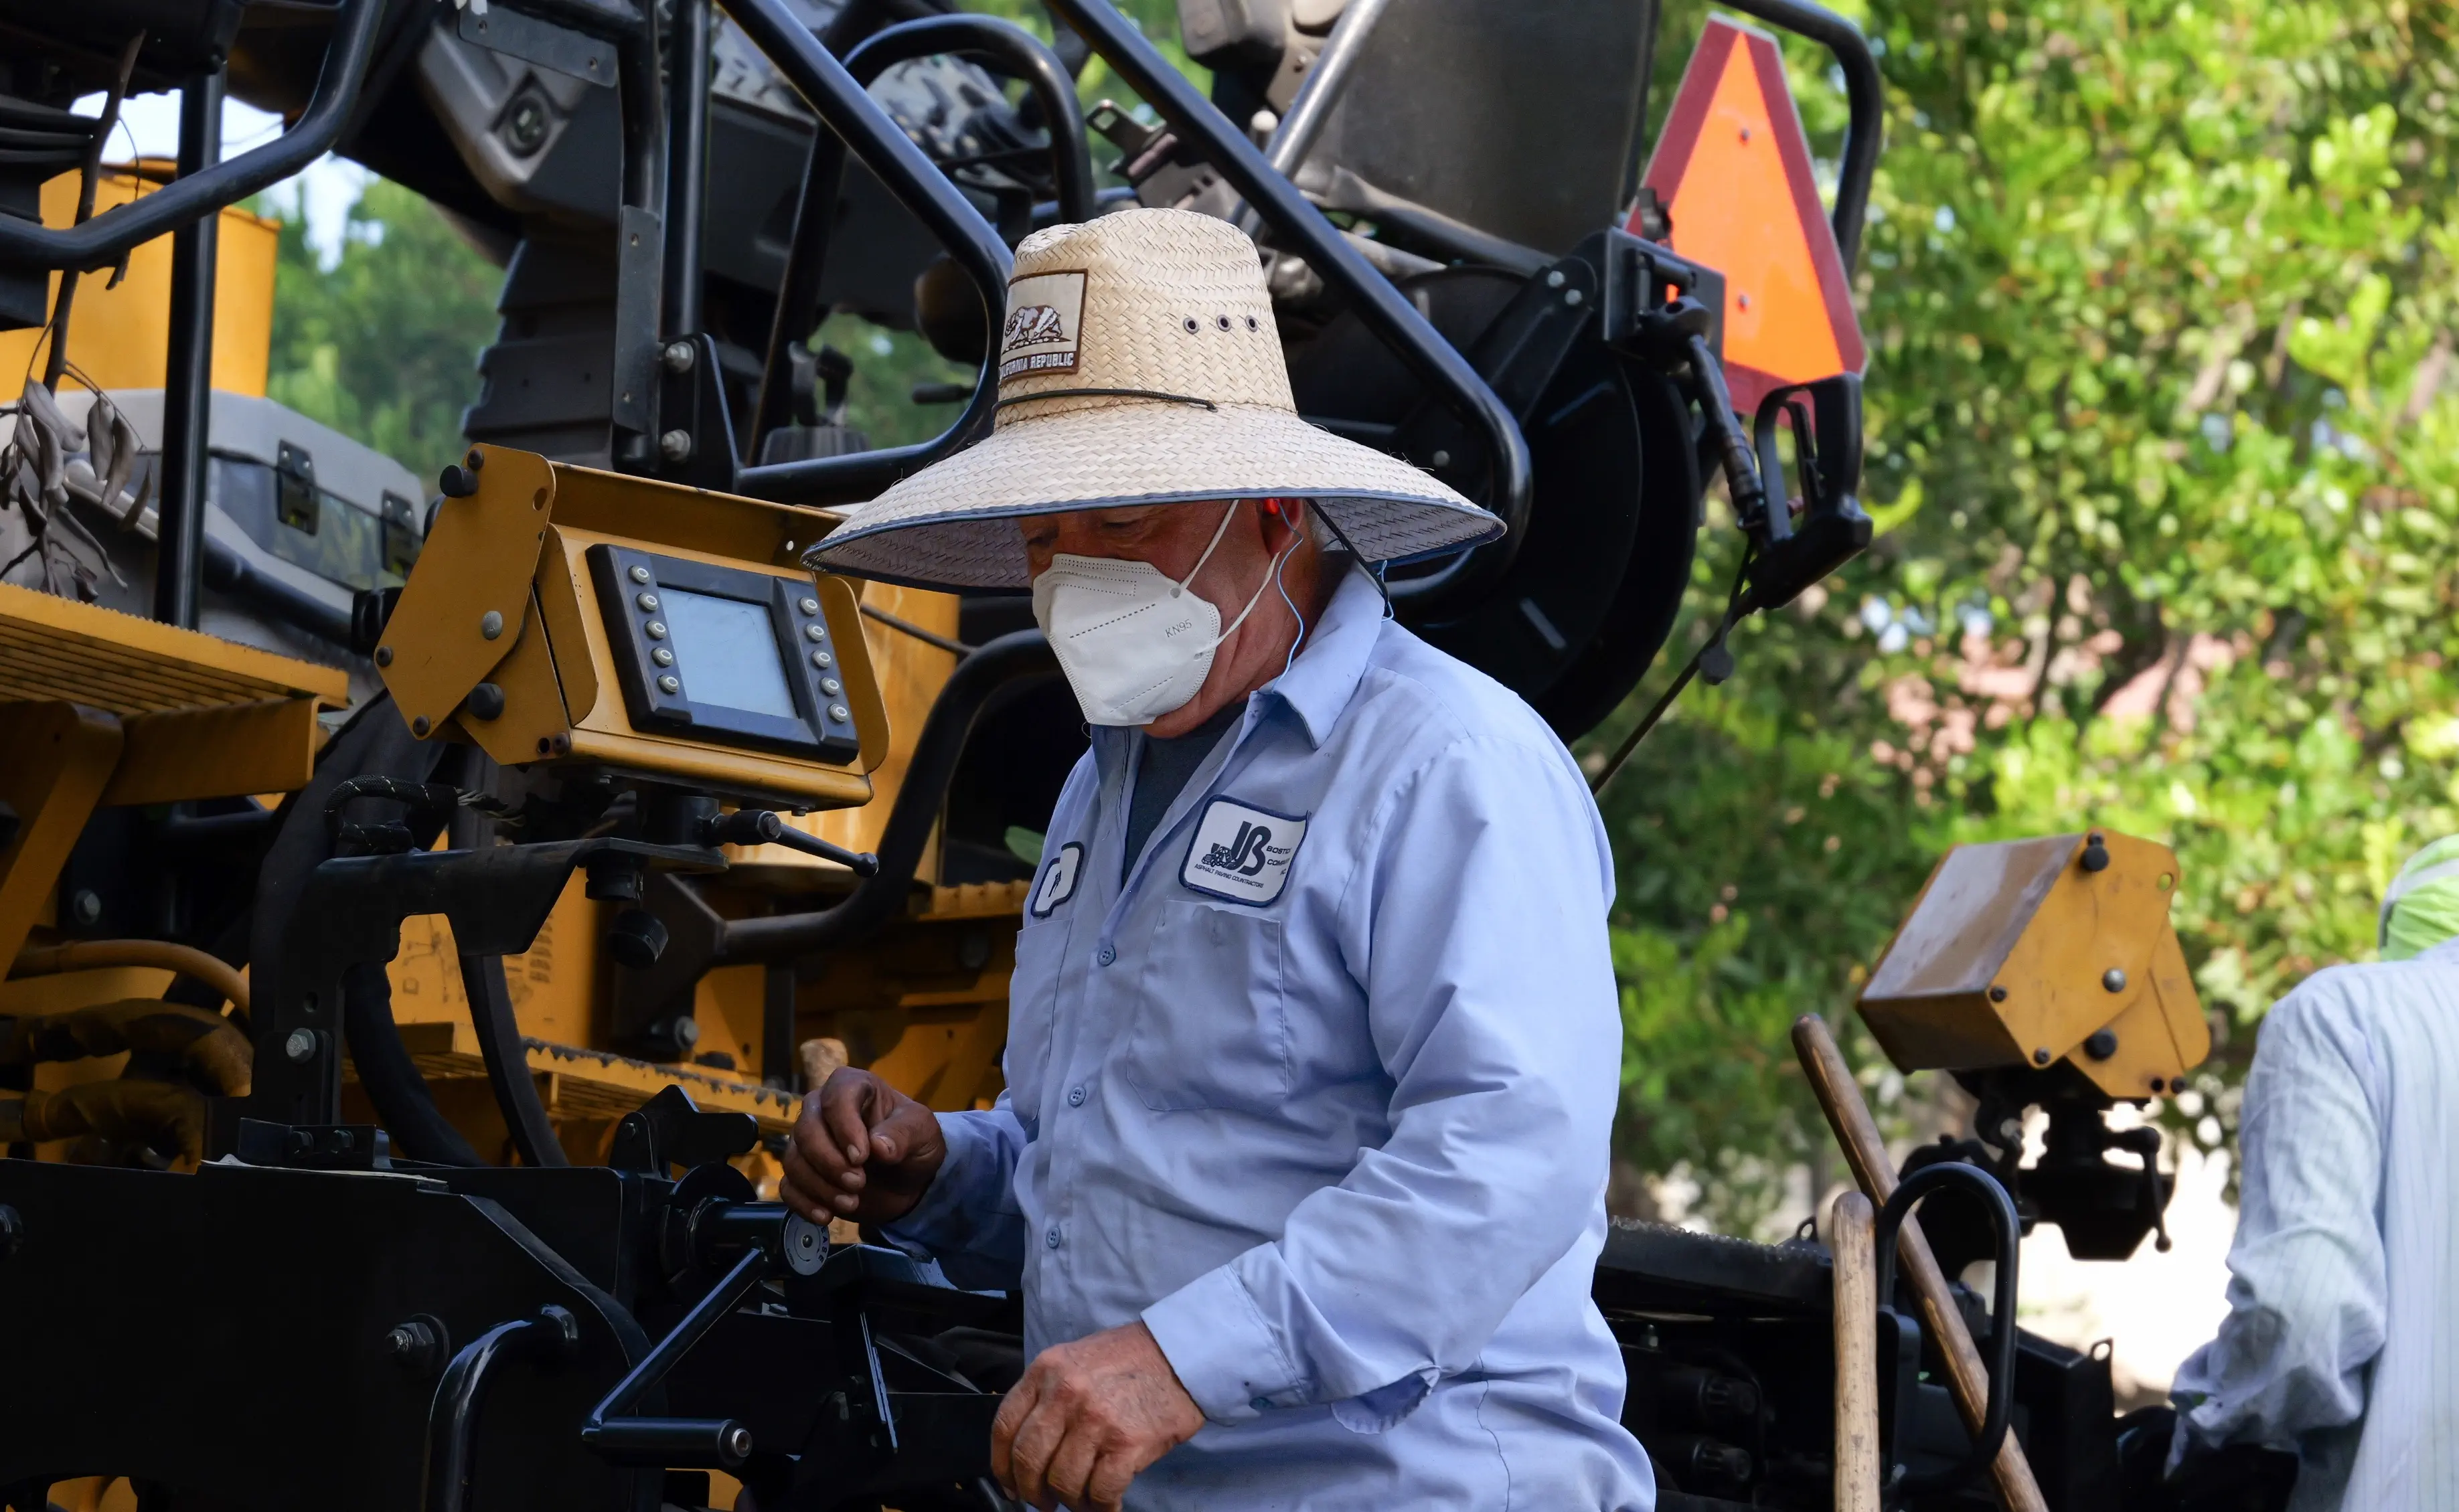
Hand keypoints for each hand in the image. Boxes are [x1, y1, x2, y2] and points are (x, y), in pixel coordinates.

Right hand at [779, 1067, 945, 1225]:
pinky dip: (803, 1203)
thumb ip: (904, 1135)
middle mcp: (820, 1108)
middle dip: (830, 1162)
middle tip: (858, 1184)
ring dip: (819, 1186)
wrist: (906, 1177)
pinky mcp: (802, 1173)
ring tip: (850, 1203)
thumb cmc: (912, 1142)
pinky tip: (825, 1216)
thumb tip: (879, 1146)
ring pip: (794, 1160)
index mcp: (852, 1086)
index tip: (862, 1157)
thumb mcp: (922, 1132)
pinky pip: (788, 1186)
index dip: (845, 1127)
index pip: (836, 1097)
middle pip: (806, 1130)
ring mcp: (807, 1141)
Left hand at [993, 1322, 1203, 1510]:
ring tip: (1083, 1501)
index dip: (1002, 1466)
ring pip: (1063, 1481)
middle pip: (1028, 1459)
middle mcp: (1065, 1393)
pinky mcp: (1127, 1442)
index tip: (1011, 1485)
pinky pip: (1101, 1491)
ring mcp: (1095, 1418)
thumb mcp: (1076, 1360)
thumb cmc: (1131, 1359)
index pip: (1004, 1427)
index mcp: (1046, 1370)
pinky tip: (1109, 1504)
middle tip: (1045, 1501)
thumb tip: (1028, 1446)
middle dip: (1033, 1491)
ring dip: (1071, 1501)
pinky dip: (1102, 1507)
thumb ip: (1048, 1394)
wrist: (1182, 1352)